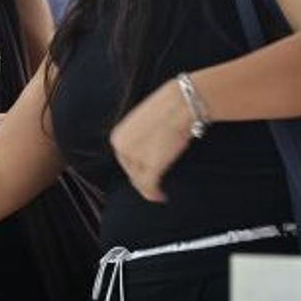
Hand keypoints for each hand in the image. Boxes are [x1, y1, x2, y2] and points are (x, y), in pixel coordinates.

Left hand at [109, 77, 194, 202]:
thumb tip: (148, 147)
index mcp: (118, 136)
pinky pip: (149, 187)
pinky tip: (162, 197)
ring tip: (158, 193)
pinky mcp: (151, 166)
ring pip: (139, 182)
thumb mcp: (145, 121)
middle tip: (154, 186)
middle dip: (142, 179)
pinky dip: (155, 195)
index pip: (123, 160)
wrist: (182, 103)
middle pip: (130, 172)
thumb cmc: (169, 107)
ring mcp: (135, 157)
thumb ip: (140, 136)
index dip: (135, 169)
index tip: (145, 174)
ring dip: (149, 189)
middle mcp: (122, 147)